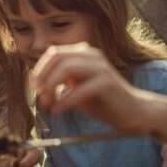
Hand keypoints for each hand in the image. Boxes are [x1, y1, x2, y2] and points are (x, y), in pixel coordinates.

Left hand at [29, 43, 144, 132]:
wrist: (133, 112)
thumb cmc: (103, 102)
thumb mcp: (76, 89)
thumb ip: (59, 84)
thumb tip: (38, 87)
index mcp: (84, 53)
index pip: (54, 53)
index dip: (40, 69)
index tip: (33, 86)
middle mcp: (92, 55)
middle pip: (57, 57)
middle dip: (43, 76)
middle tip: (38, 94)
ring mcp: (101, 67)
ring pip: (66, 69)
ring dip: (51, 87)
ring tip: (48, 104)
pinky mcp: (107, 83)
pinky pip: (79, 89)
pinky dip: (65, 101)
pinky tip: (59, 111)